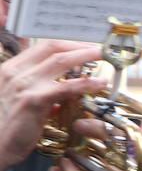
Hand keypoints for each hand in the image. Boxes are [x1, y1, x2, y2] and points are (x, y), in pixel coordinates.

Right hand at [0, 41, 106, 170]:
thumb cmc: (9, 126)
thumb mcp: (20, 100)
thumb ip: (39, 92)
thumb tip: (61, 95)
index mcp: (11, 68)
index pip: (42, 47)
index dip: (67, 44)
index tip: (85, 47)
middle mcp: (15, 72)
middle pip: (53, 49)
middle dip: (79, 46)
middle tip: (99, 50)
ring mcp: (24, 84)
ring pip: (60, 62)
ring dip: (85, 56)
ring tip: (103, 57)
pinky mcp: (34, 100)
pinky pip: (65, 87)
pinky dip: (86, 83)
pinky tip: (100, 83)